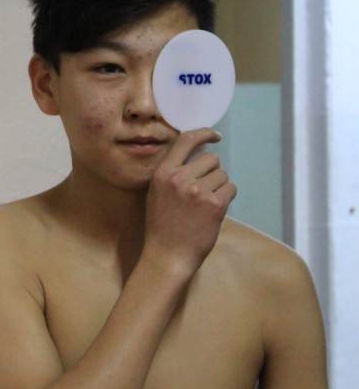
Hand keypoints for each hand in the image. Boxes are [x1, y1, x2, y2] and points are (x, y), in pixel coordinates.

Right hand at [143, 128, 236, 274]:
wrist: (167, 255)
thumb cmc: (163, 225)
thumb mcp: (158, 193)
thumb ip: (173, 173)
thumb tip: (196, 157)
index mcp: (163, 173)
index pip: (186, 140)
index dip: (204, 134)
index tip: (215, 136)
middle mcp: (179, 178)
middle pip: (211, 158)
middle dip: (212, 171)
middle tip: (204, 190)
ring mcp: (197, 191)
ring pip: (223, 175)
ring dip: (220, 187)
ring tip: (205, 204)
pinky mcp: (214, 204)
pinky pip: (231, 189)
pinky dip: (226, 198)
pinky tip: (213, 211)